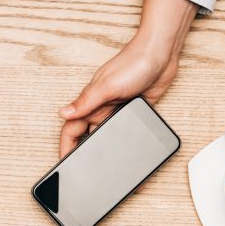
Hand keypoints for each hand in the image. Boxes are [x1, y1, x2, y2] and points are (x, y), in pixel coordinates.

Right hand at [58, 0, 196, 156]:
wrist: (161, 54)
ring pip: (107, 135)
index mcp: (91, 101)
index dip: (66, 146)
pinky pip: (126, 130)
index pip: (71, 128)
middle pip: (87, 135)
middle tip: (83, 171)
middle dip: (83, 153)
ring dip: (105, 149)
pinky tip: (128, 151)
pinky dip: (125, 141)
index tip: (63, 163)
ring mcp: (118, 110)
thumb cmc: (134, 63)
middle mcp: (102, 107)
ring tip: (106, 167)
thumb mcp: (107, 86)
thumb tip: (63, 113)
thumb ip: (86, 102)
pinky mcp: (135, 111)